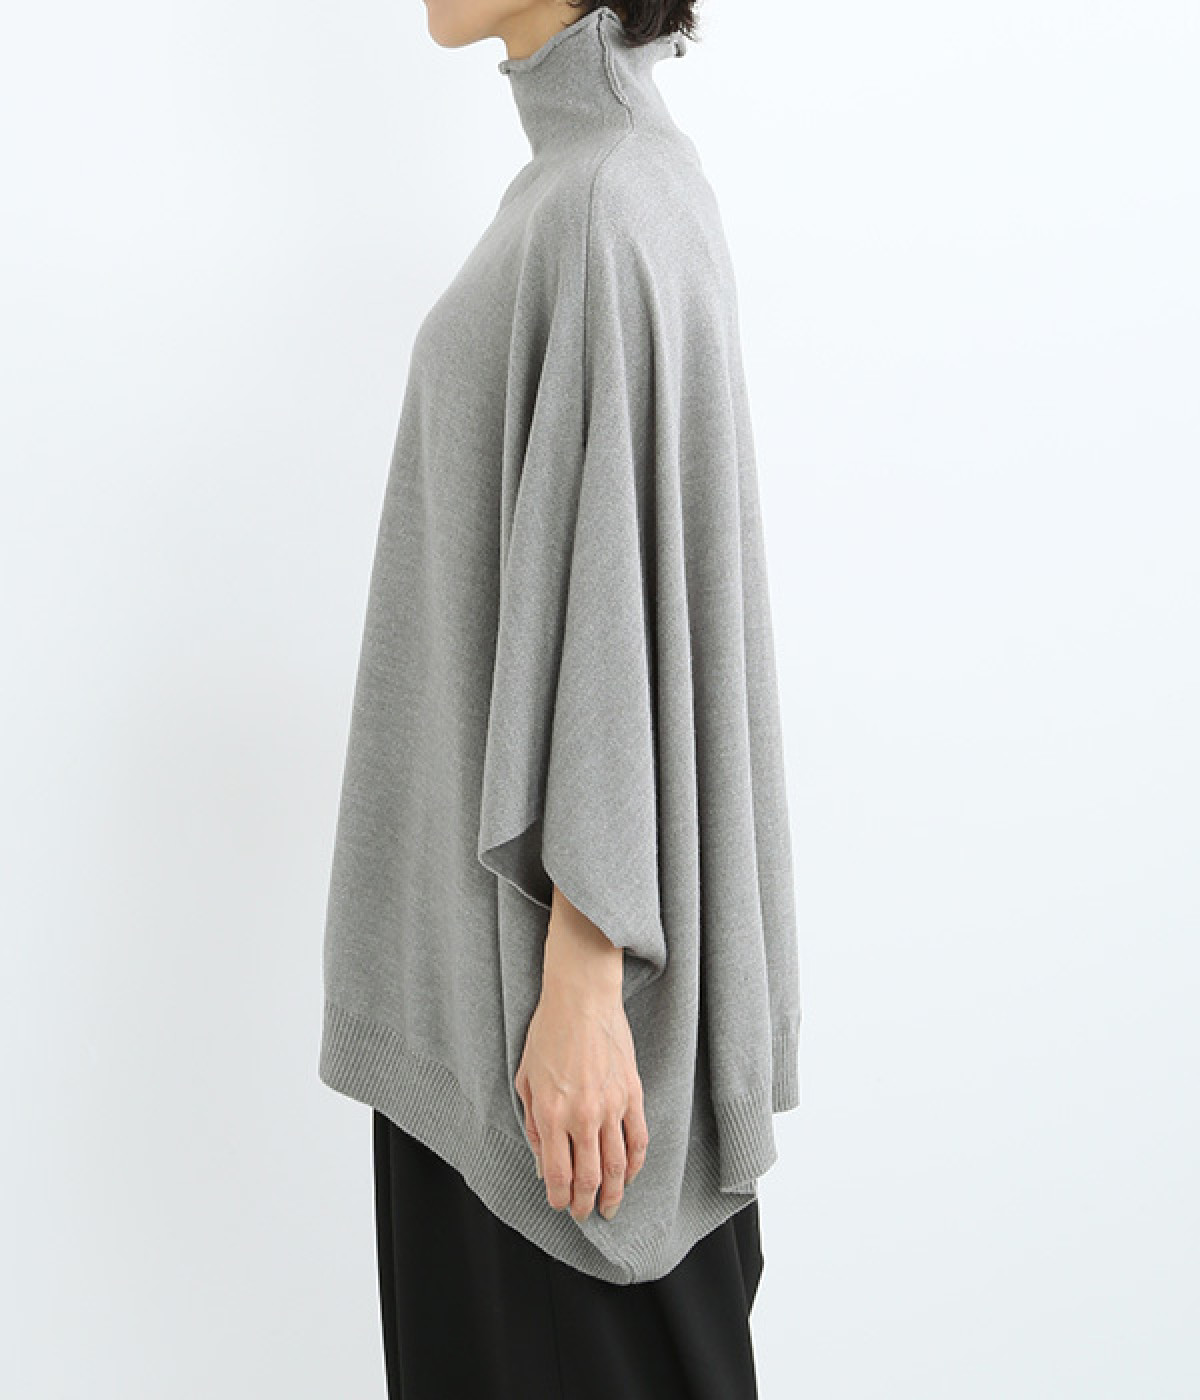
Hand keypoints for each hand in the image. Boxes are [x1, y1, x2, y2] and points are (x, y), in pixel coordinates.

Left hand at [514, 887, 648, 1222]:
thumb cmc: (548, 1034)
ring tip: (610, 1208)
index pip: (558, 1174)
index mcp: (552, 1113)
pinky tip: (631, 1176)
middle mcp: (583, 1116)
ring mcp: (612, 1106)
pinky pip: (639, 1139)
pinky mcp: (632, 1094)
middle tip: (584, 1215)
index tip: (559, 1207)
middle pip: (590, 1178)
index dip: (559, 1198)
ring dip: (615, 1194)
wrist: (582, 998)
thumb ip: (534, 1124)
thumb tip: (542, 1160)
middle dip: (586, 1204)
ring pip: (618, 1166)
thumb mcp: (525, 1079)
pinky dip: (636, 1164)